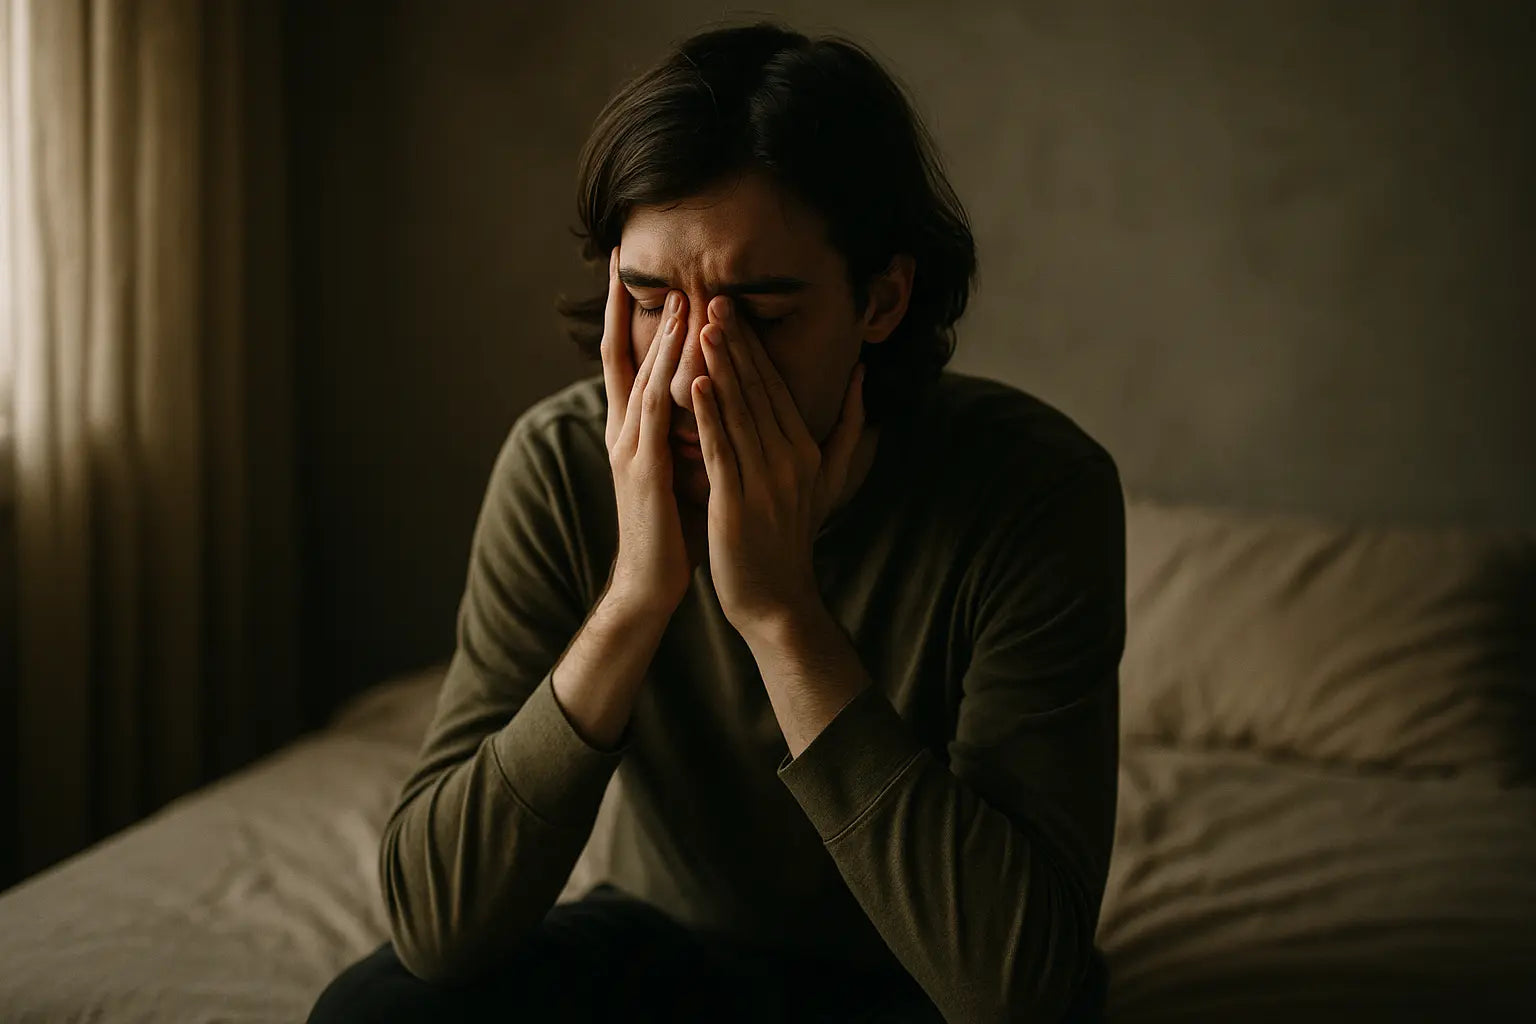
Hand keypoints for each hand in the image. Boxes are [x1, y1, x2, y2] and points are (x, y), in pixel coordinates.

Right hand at [600, 245, 699, 617]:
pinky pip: (658, 414)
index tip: (627, 272)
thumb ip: (682, 428)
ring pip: (643, 376)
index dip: (624, 315)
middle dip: (622, 306)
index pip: (624, 358)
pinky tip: (685, 353)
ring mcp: (629, 447)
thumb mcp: (676, 465)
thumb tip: (704, 395)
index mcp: (630, 427)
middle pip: (619, 354)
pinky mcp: (644, 470)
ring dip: (662, 335)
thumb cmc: (669, 526)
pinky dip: (669, 379)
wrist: (649, 580)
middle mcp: (622, 429)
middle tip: (624, 257)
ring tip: (678, 294)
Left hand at [691, 295, 866, 637]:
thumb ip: (849, 427)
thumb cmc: (792, 538)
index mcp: (808, 449)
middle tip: (713, 297)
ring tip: (701, 326)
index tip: (734, 305)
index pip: (777, 386)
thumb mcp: (831, 480)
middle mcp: (791, 459)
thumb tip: (862, 377)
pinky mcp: (738, 502)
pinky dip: (708, 416)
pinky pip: (721, 450)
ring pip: (739, 412)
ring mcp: (765, 480)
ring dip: (721, 367)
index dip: (754, 345)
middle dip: (735, 343)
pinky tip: (695, 384)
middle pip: (759, 390)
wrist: (776, 599)